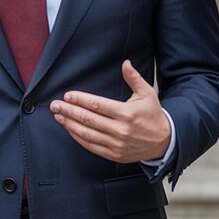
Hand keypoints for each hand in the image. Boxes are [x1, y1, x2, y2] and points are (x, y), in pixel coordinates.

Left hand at [49, 60, 171, 162]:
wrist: (164, 142)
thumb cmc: (153, 115)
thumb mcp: (147, 94)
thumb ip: (134, 78)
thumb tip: (125, 63)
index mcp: (127, 113)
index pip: (97, 105)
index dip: (80, 100)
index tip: (67, 96)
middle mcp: (120, 130)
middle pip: (88, 119)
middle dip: (69, 111)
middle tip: (54, 106)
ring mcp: (116, 144)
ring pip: (87, 134)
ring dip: (70, 124)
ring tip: (58, 117)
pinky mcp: (114, 155)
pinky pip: (92, 146)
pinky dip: (78, 138)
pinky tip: (70, 129)